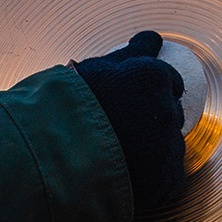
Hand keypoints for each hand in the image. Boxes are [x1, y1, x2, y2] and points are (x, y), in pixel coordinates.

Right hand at [71, 32, 187, 217]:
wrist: (49, 153)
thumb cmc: (68, 104)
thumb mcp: (98, 67)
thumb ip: (133, 51)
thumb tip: (154, 38)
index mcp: (154, 77)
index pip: (172, 83)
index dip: (152, 94)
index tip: (132, 104)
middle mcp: (167, 110)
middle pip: (171, 116)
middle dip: (154, 123)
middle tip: (121, 132)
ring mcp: (167, 149)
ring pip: (170, 150)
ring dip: (154, 154)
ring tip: (119, 158)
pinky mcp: (164, 183)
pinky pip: (168, 182)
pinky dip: (154, 182)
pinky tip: (129, 179)